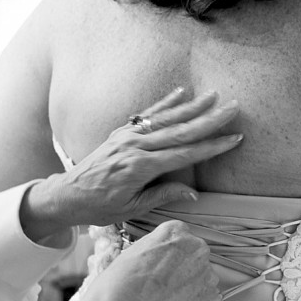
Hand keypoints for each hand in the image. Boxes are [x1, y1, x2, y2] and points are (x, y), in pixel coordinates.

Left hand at [20, 89, 240, 243]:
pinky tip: (182, 92)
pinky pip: (148, 115)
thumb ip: (162, 195)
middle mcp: (135, 146)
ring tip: (214, 95)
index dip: (211, 146)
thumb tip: (193, 193)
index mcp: (140, 167)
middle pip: (180, 131)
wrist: (67, 194)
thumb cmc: (98, 207)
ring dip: (192, 106)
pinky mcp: (121, 132)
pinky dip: (166, 103)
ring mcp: (127, 136)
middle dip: (209, 119)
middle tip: (233, 108)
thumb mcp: (131, 208)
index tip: (234, 138)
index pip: (184, 154)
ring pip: (166, 118)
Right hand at [82, 220, 220, 300]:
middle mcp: (197, 250)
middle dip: (183, 272)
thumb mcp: (129, 254)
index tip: (161, 267)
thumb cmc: (117, 288)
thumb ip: (152, 251)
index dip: (169, 255)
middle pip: (195, 258)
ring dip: (190, 291)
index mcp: (175, 232)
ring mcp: (208, 277)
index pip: (179, 237)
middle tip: (163, 289)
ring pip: (203, 282)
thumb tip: (156, 261)